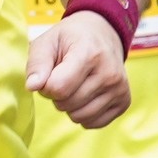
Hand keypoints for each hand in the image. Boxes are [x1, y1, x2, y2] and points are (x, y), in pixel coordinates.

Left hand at [29, 12, 130, 128]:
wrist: (103, 34)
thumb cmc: (70, 39)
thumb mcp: (47, 41)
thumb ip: (37, 64)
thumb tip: (32, 87)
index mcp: (89, 54)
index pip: (58, 87)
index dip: (45, 86)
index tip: (48, 74)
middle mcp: (109, 73)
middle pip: (67, 104)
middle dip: (56, 95)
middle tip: (62, 77)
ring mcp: (119, 89)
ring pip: (79, 117)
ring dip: (69, 106)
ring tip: (74, 85)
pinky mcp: (124, 101)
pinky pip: (93, 123)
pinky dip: (83, 114)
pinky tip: (86, 95)